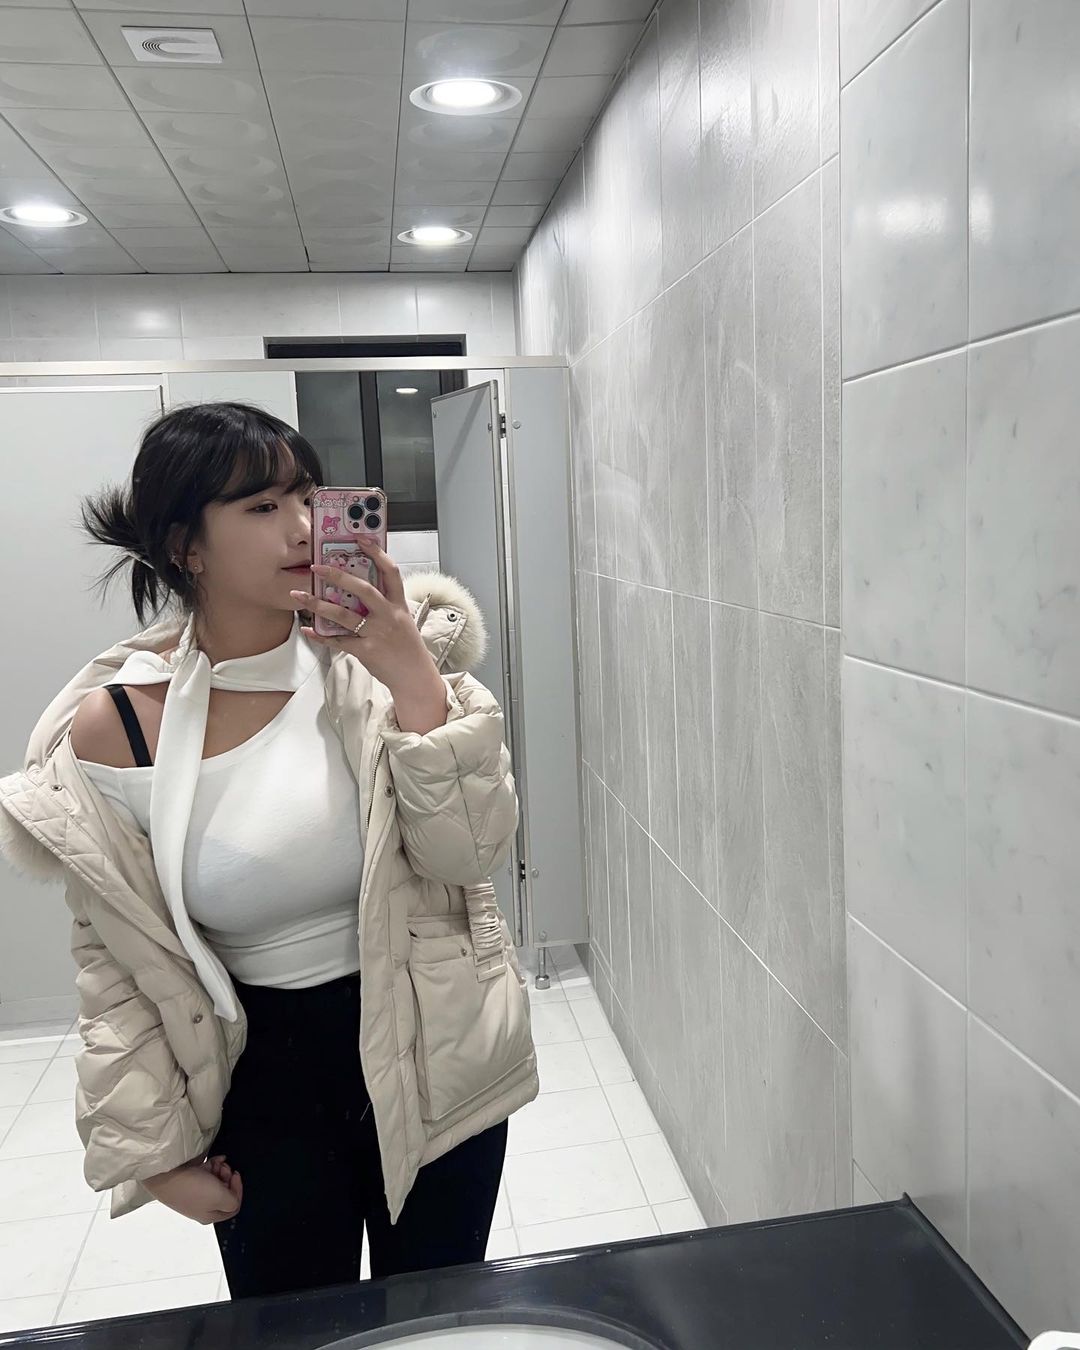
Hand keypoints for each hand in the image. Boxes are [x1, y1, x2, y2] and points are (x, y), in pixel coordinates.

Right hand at [143, 1155, 242, 1224]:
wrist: (165, 1175)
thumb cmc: (193, 1188)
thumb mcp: (220, 1198)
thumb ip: (233, 1201)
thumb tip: (234, 1198)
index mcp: (210, 1215)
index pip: (233, 1206)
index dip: (238, 1189)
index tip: (235, 1175)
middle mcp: (202, 1206)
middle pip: (224, 1192)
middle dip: (228, 1177)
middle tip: (224, 1168)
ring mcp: (195, 1193)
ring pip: (215, 1181)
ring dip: (220, 1169)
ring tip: (217, 1163)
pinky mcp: (188, 1181)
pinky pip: (206, 1173)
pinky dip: (212, 1165)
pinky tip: (213, 1159)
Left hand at [290, 535, 438, 698]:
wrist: (414, 676)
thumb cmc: (406, 647)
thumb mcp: (402, 620)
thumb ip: (384, 604)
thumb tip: (356, 589)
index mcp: (398, 604)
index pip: (391, 572)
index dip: (377, 552)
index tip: (361, 538)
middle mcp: (388, 616)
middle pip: (363, 589)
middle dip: (338, 575)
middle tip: (317, 567)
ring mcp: (377, 633)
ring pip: (343, 615)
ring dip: (318, 603)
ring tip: (299, 595)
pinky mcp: (366, 651)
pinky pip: (338, 640)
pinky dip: (321, 635)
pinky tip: (307, 629)